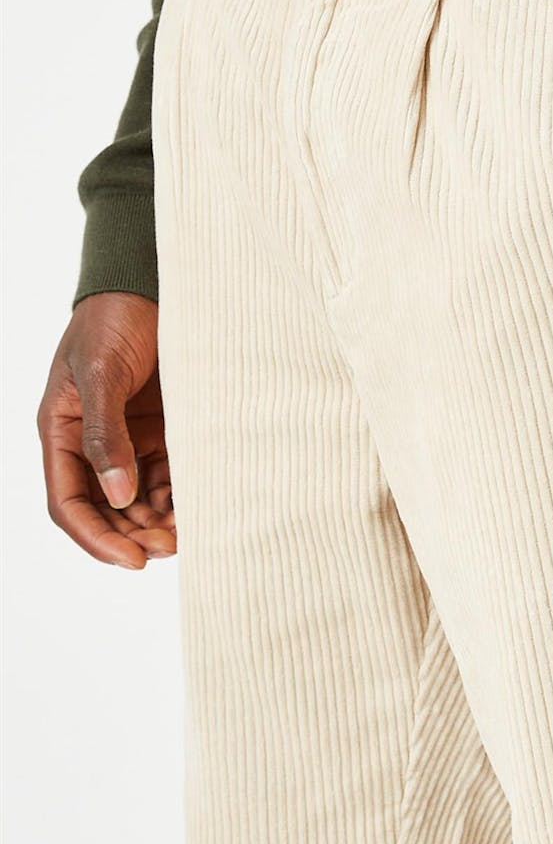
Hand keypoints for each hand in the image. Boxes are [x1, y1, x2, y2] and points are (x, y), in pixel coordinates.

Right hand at [36, 293, 175, 568]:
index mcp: (61, 433)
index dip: (97, 538)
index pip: (70, 503)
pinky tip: (199, 504)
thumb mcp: (100, 372)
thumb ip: (104, 433)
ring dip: (159, 521)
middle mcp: (93, 443)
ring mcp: (129, 438)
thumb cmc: (113, 318)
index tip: (132, 560)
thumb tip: (117, 494)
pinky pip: (169, 475)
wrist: (150, 283)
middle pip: (107, 510)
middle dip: (134, 535)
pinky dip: (180, 495)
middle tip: (169, 548)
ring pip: (140, 499)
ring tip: (187, 533)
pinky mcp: (163, 429)